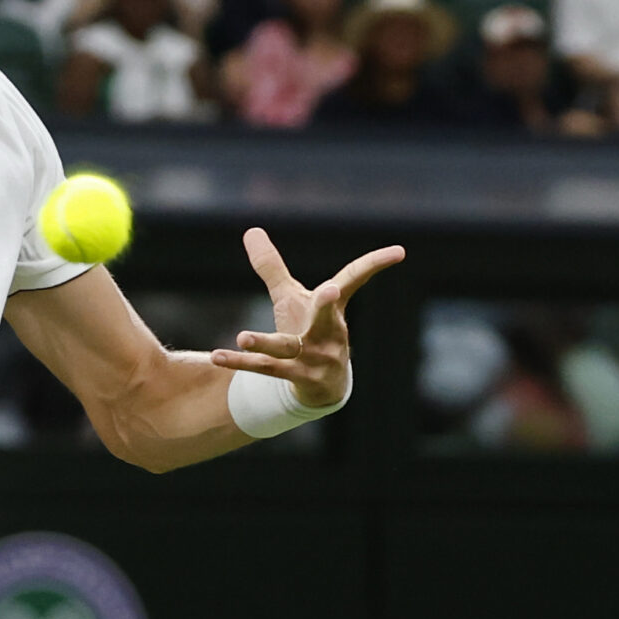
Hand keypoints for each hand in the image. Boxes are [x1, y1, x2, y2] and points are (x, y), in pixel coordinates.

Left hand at [210, 228, 404, 408]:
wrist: (320, 387)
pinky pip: (265, 369)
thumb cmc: (307, 333)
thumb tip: (250, 230)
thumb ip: (271, 266)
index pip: (356, 279)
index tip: (400, 251)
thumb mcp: (290, 297)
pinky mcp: (297, 378)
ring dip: (266, 343)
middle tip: (331, 291)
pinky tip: (218, 355)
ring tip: (244, 335)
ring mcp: (315, 358)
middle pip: (327, 317)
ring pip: (289, 348)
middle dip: (328, 304)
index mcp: (331, 308)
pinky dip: (241, 362)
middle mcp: (328, 333)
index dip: (376, 263)